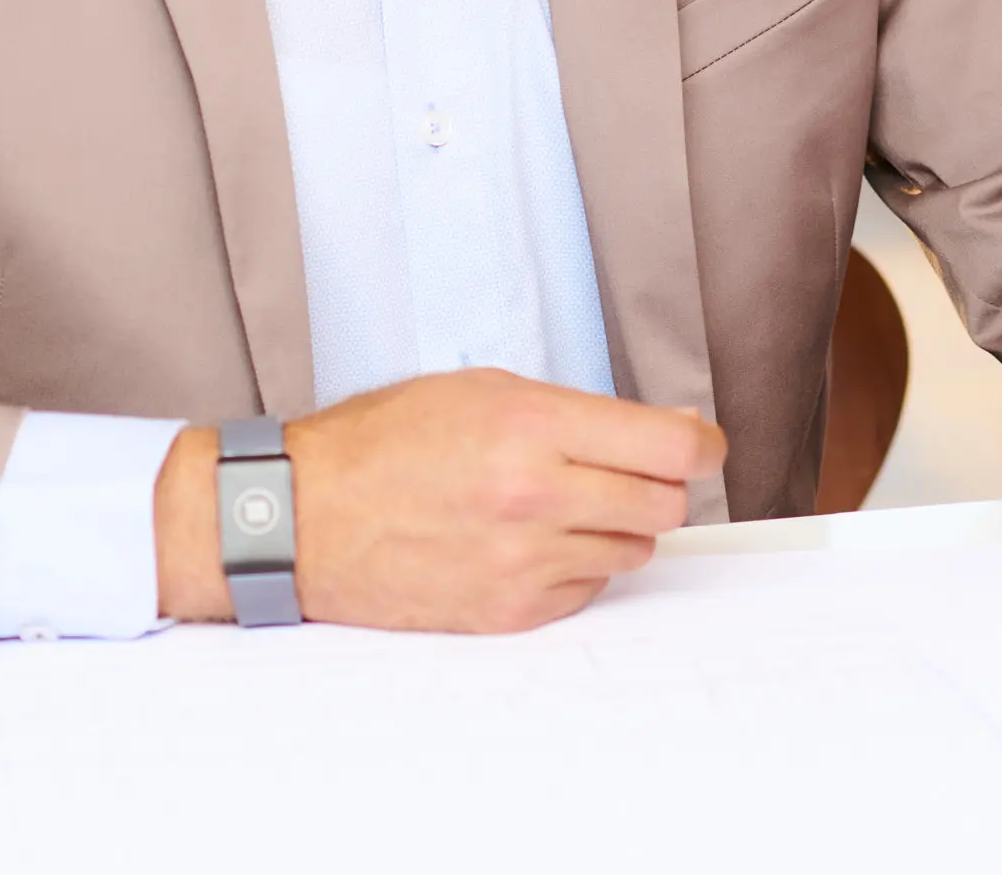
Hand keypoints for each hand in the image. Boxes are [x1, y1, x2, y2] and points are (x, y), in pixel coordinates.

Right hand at [154, 368, 726, 630]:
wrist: (300, 518)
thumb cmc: (383, 444)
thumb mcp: (482, 390)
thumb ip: (575, 412)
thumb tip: (661, 430)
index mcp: (531, 426)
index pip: (672, 446)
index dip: (701, 446)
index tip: (700, 447)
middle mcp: (533, 496)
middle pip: (665, 503)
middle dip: (657, 485)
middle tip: (626, 473)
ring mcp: (521, 561)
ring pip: (632, 550)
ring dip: (614, 528)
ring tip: (560, 506)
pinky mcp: (505, 611)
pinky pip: (587, 592)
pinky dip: (575, 569)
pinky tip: (530, 544)